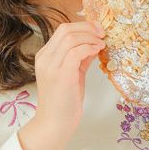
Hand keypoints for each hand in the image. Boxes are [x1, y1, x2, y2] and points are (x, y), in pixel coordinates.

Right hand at [18, 20, 104, 149]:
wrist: (55, 123)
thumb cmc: (64, 102)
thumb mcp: (73, 74)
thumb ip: (81, 58)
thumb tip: (94, 44)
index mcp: (45, 56)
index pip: (62, 30)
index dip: (82, 26)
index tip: (98, 30)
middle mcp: (45, 58)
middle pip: (65, 29)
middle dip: (87, 28)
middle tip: (103, 33)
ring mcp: (51, 66)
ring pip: (71, 38)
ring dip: (90, 37)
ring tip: (102, 44)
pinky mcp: (61, 75)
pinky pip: (75, 52)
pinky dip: (89, 48)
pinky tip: (98, 51)